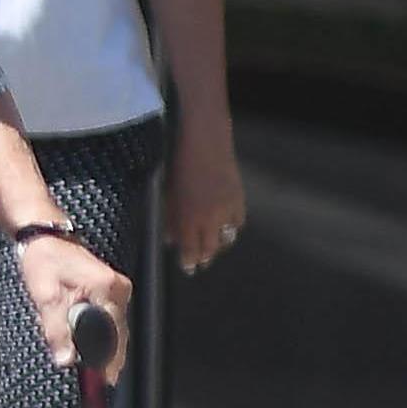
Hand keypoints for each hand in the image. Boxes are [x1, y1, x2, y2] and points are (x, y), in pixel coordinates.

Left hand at [14, 235, 130, 381]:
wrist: (45, 238)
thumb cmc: (44, 260)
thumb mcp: (45, 297)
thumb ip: (56, 330)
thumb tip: (66, 359)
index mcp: (106, 288)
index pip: (114, 334)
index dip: (108, 359)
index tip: (104, 379)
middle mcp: (118, 288)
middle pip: (118, 334)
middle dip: (105, 354)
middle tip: (97, 377)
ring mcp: (118, 288)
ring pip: (116, 328)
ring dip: (101, 342)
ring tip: (85, 351)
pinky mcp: (113, 290)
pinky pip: (111, 319)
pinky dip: (100, 330)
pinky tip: (85, 335)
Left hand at [169, 122, 245, 272]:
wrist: (204, 140)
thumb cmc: (178, 163)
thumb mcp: (167, 194)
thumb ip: (169, 219)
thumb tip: (169, 239)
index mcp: (188, 217)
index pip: (190, 250)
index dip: (189, 262)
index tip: (188, 267)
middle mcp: (209, 218)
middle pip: (210, 249)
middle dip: (205, 258)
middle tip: (201, 263)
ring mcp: (226, 209)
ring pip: (227, 238)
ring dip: (219, 244)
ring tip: (213, 246)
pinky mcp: (239, 198)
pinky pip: (238, 222)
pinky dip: (231, 227)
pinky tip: (225, 227)